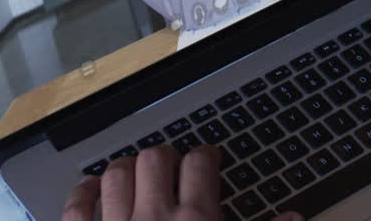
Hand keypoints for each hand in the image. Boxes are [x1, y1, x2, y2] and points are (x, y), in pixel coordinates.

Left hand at [61, 145, 301, 220]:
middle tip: (172, 167)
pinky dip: (83, 194)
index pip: (201, 163)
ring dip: (126, 169)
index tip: (207, 158)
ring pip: (116, 174)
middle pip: (156, 159)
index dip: (206, 155)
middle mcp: (154, 219)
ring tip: (135, 174)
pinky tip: (92, 192)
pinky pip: (76, 207)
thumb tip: (293, 219)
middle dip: (165, 157)